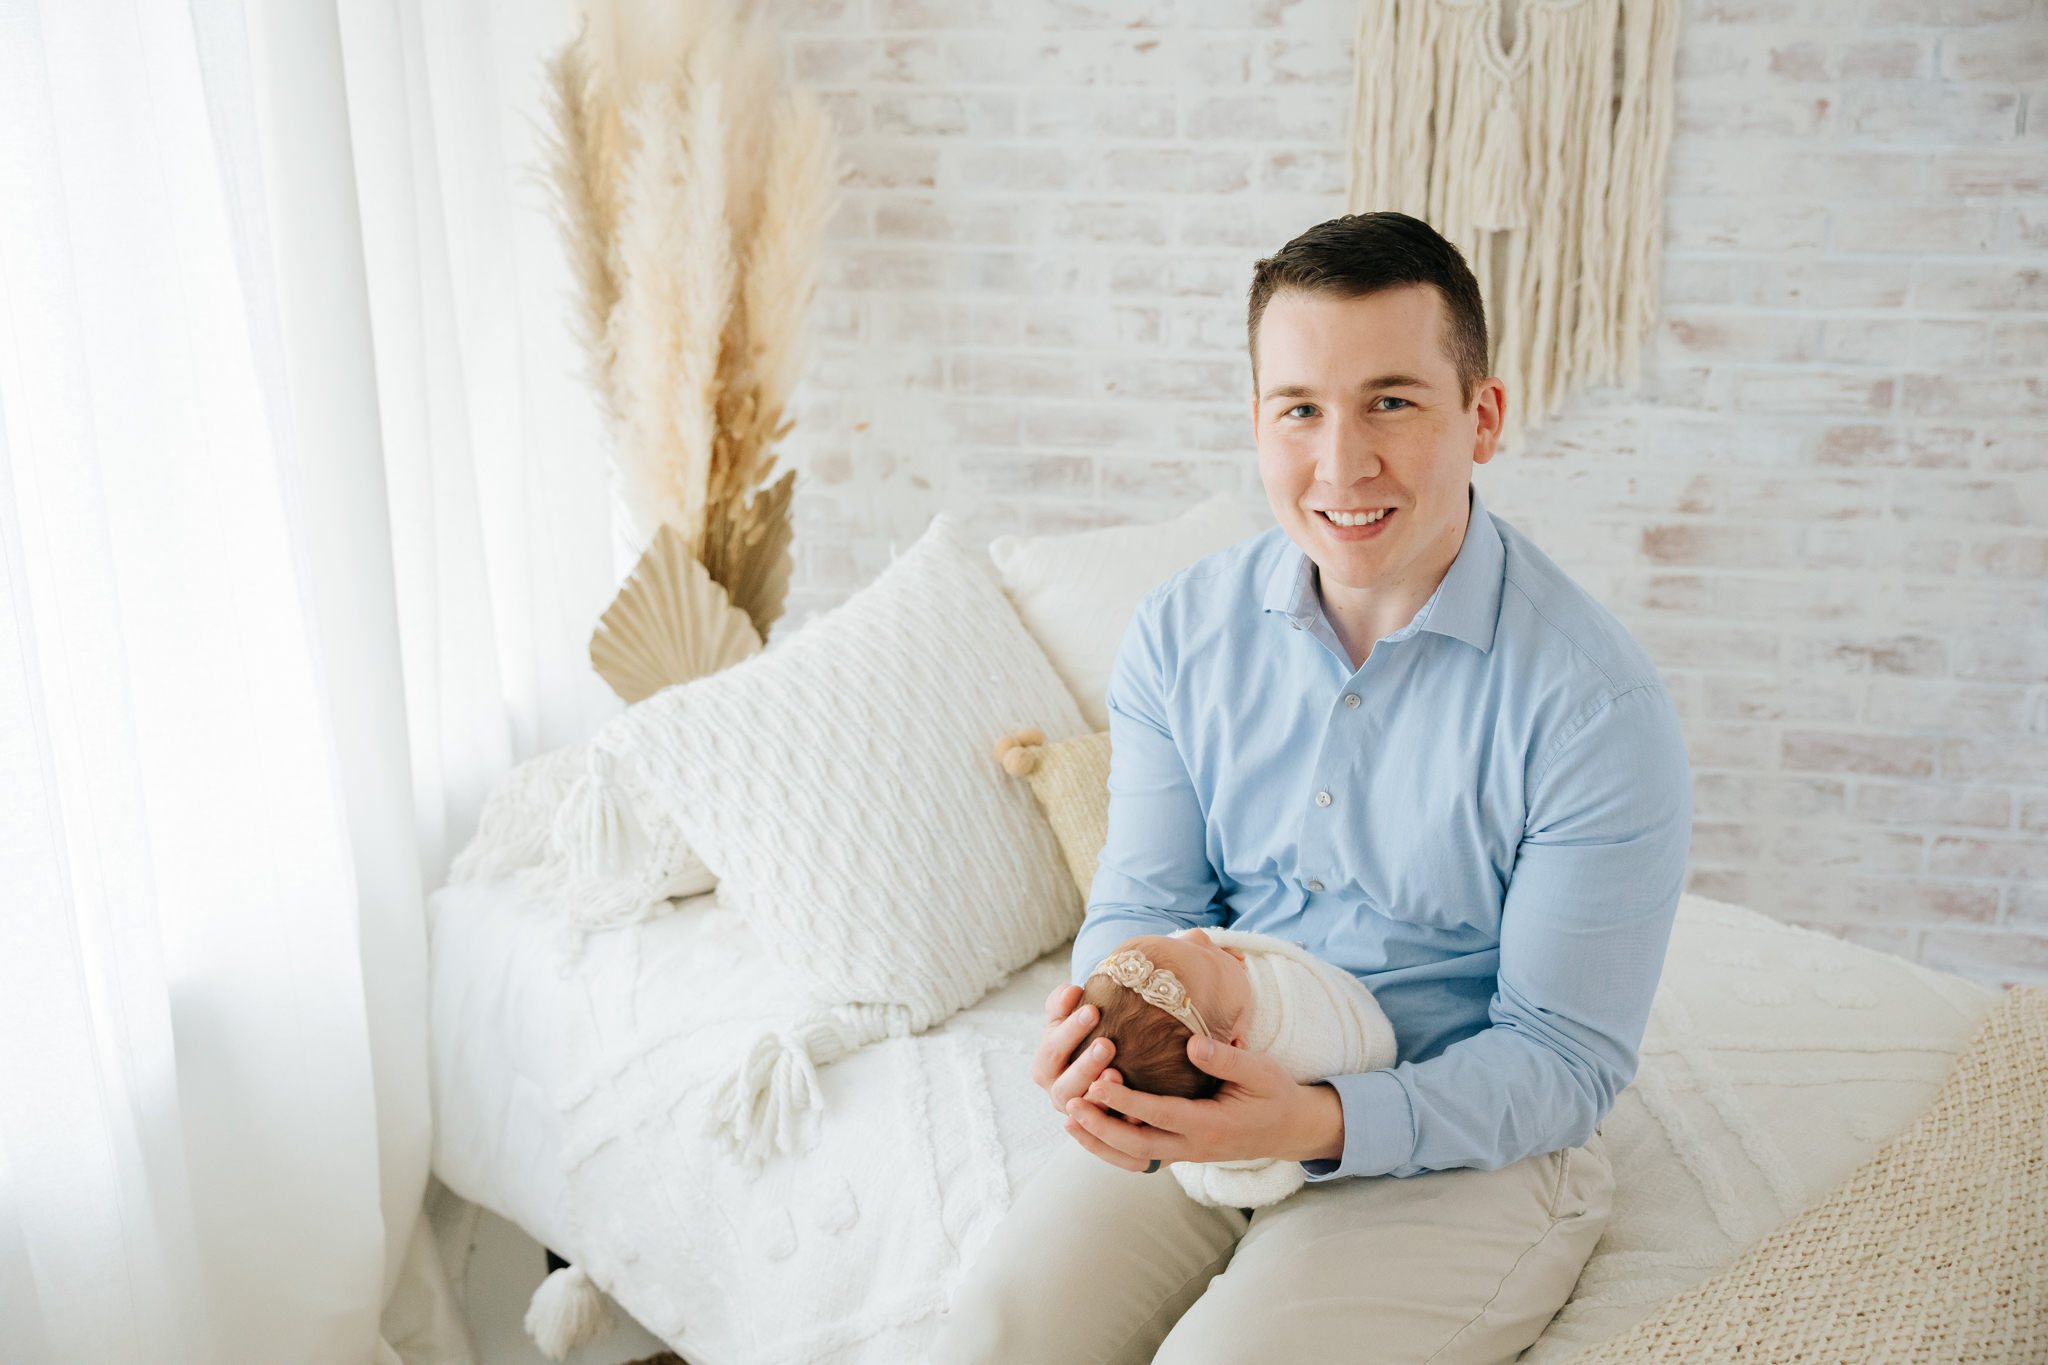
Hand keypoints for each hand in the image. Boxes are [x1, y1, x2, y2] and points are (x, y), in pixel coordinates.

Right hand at [1030, 983, 1125, 1114]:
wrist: (1098, 1058)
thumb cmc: (1082, 1034)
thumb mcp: (1066, 1016)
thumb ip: (1063, 1001)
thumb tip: (1071, 992)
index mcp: (1045, 1066)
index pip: (1052, 1049)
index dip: (1071, 1031)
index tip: (1093, 1010)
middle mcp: (1058, 1093)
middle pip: (1066, 1086)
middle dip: (1085, 1066)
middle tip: (1107, 1044)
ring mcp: (1080, 1114)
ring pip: (1085, 1112)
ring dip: (1100, 1096)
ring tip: (1118, 1074)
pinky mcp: (1102, 1127)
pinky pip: (1111, 1129)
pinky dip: (1123, 1120)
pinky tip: (1138, 1109)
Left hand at [1062, 1034, 1345, 1172]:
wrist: (1290, 1129)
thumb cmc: (1274, 1094)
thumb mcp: (1260, 1071)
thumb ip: (1226, 1059)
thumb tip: (1191, 1044)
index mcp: (1212, 1125)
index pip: (1161, 1115)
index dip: (1128, 1101)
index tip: (1100, 1081)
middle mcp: (1194, 1147)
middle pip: (1138, 1146)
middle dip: (1102, 1127)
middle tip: (1071, 1104)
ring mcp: (1186, 1155)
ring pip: (1135, 1157)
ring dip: (1100, 1142)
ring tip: (1069, 1119)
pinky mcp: (1181, 1152)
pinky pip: (1141, 1156)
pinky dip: (1114, 1146)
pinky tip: (1090, 1128)